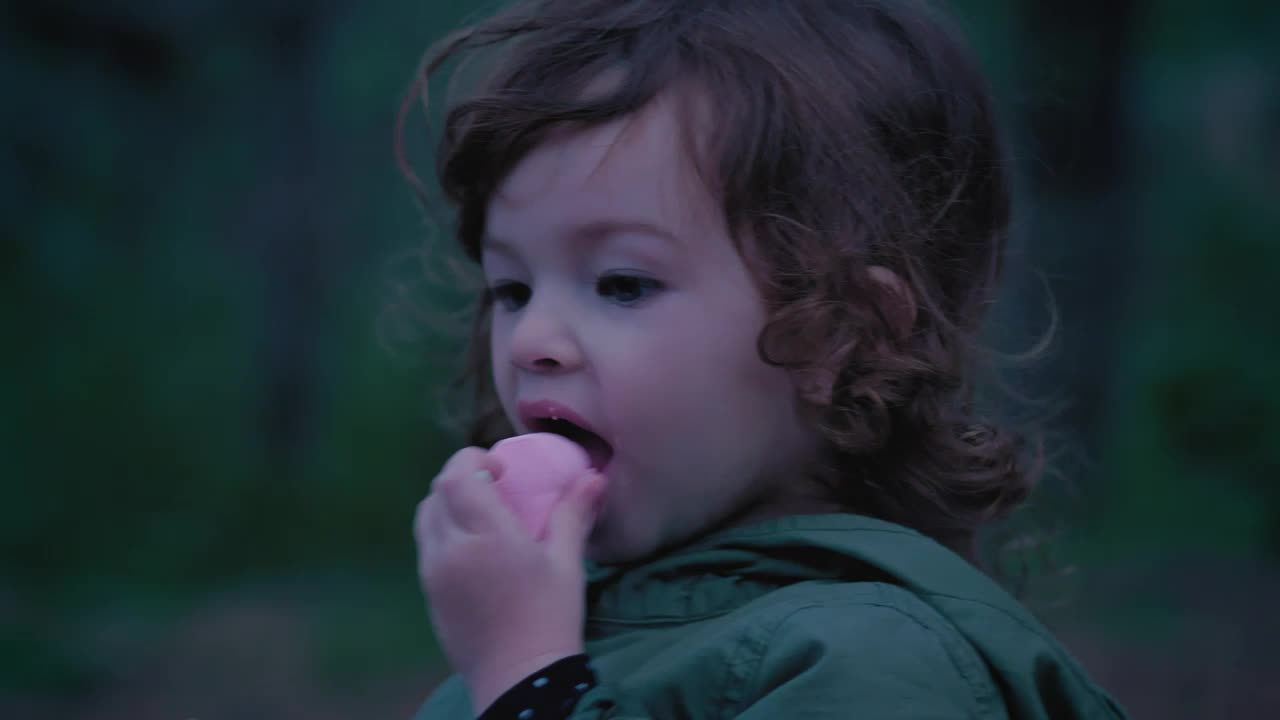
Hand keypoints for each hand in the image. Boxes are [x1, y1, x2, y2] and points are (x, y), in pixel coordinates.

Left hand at [414, 447, 606, 713]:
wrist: (520, 680)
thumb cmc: (549, 618)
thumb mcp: (567, 564)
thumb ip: (574, 514)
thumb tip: (594, 476)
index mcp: (484, 536)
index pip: (456, 477)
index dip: (472, 459)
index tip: (500, 467)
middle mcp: (449, 550)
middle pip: (436, 494)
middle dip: (461, 479)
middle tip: (493, 485)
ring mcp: (433, 574)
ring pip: (426, 520)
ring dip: (448, 505)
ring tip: (481, 516)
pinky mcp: (429, 596)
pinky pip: (427, 549)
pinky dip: (443, 533)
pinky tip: (474, 551)